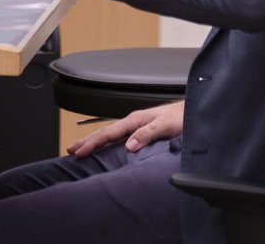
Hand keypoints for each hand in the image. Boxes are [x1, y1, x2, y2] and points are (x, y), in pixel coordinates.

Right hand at [67, 100, 183, 157]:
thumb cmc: (181, 118)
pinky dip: (107, 143)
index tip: (80, 152)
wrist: (193, 112)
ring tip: (81, 149)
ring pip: (110, 135)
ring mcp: (136, 127)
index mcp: (135, 120)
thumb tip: (128, 146)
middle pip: (105, 133)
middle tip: (71, 151)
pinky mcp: (141, 132)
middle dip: (87, 141)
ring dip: (95, 142)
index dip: (93, 143)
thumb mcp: (165, 126)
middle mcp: (133, 122)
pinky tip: (104, 149)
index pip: (109, 133)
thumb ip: (147, 134)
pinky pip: (119, 138)